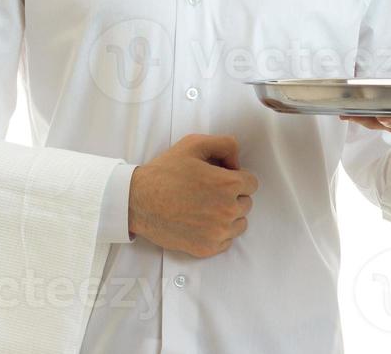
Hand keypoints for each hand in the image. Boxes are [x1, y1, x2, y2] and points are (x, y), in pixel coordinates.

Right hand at [128, 133, 257, 257]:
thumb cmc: (165, 171)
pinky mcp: (207, 248)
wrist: (138, 201)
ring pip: (239, 223)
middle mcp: (227, 210)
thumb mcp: (194, 143)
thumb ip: (225, 144)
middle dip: (233, 196)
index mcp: (228, 184)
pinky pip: (227, 241)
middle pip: (246, 203)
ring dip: (228, 215)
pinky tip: (200, 222)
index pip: (252, 183)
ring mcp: (218, 232)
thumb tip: (238, 162)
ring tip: (205, 207)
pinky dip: (218, 232)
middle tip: (209, 192)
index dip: (236, 177)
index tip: (220, 178)